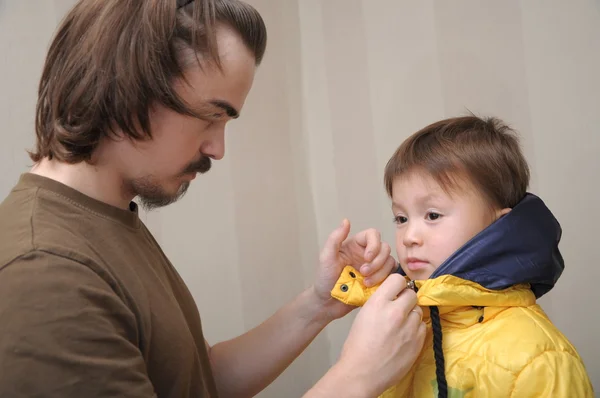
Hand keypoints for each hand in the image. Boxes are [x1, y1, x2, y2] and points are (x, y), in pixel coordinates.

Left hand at [313, 219, 396, 319]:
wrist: (327, 303)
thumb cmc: (324, 279)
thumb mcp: (326, 257)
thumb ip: (335, 238)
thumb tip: (346, 221)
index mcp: (355, 245)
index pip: (373, 235)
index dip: (374, 245)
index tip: (366, 258)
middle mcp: (366, 254)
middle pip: (384, 248)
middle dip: (377, 261)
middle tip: (363, 273)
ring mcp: (374, 268)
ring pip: (390, 262)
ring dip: (380, 273)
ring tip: (366, 283)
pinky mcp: (379, 281)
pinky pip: (391, 277)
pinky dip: (385, 281)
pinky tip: (373, 288)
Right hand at [334, 274, 425, 396]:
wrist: (362, 373)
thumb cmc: (357, 346)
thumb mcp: (364, 315)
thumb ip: (380, 303)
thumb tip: (393, 296)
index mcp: (378, 303)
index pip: (397, 279)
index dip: (397, 285)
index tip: (395, 290)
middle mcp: (396, 312)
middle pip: (411, 294)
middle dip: (406, 299)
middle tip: (399, 308)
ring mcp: (409, 327)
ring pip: (418, 310)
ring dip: (411, 314)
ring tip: (401, 325)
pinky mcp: (418, 341)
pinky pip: (423, 326)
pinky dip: (416, 329)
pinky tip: (405, 336)